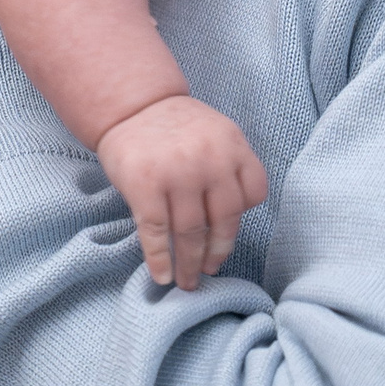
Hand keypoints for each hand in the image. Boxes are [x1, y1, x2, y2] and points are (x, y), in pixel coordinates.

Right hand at [96, 94, 268, 290]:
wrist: (131, 104)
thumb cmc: (176, 128)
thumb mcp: (215, 134)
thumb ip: (229, 169)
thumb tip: (225, 231)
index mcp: (232, 144)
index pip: (254, 194)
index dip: (241, 219)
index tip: (225, 237)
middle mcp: (209, 158)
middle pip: (223, 221)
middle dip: (216, 254)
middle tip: (209, 272)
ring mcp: (177, 172)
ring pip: (191, 233)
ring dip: (189, 265)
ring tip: (187, 281)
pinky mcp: (144, 185)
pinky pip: (156, 232)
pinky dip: (160, 259)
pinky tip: (162, 275)